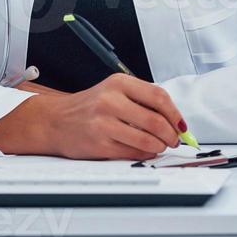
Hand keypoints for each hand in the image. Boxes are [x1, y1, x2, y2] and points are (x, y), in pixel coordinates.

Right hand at [0, 74, 186, 159]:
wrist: (55, 121)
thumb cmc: (89, 107)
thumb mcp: (114, 91)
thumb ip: (142, 101)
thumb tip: (174, 120)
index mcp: (118, 83)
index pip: (158, 97)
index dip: (175, 113)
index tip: (182, 124)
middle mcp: (110, 100)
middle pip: (155, 120)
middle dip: (171, 134)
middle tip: (174, 139)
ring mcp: (103, 123)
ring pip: (147, 139)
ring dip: (160, 146)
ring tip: (160, 146)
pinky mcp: (99, 144)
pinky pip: (133, 152)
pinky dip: (145, 154)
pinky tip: (145, 151)